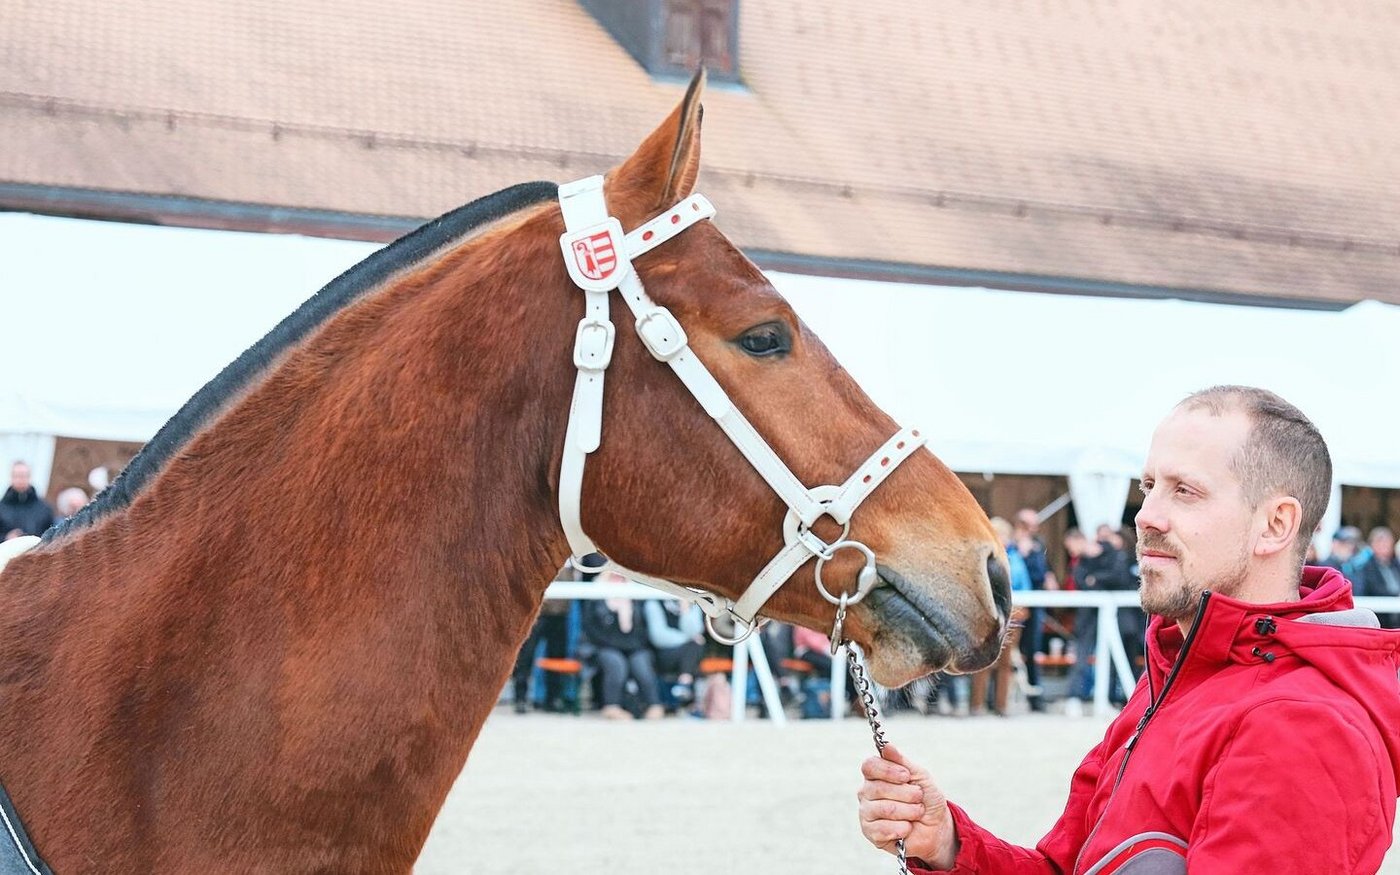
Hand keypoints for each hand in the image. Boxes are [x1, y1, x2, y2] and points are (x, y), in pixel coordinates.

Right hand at [858, 744, 957, 867]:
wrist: (936, 827)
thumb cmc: (926, 798)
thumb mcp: (920, 776)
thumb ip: (902, 761)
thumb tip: (886, 745)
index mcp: (876, 775)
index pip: (869, 766)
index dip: (888, 770)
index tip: (906, 776)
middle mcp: (867, 791)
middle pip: (878, 788)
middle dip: (907, 794)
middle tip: (918, 798)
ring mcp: (866, 812)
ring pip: (885, 809)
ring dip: (909, 812)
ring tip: (916, 814)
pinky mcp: (870, 832)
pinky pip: (883, 829)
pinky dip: (902, 829)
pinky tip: (907, 828)